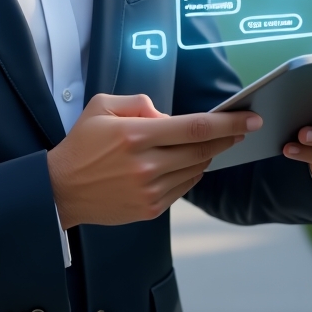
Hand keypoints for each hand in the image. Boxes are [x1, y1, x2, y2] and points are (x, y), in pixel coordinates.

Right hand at [47, 93, 261, 228]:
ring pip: (196, 170)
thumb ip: (138, 102)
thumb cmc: (81, 145)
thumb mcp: (101, 106)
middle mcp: (147, 164)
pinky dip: (191, 173)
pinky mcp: (150, 208)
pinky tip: (185, 163)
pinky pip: (184, 187)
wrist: (61, 190)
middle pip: (203, 150)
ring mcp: (150, 190)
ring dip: (207, 155)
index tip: (250, 118)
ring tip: (206, 144)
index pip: (195, 127)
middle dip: (228, 138)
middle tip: (244, 128)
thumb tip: (168, 115)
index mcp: (136, 135)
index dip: (228, 123)